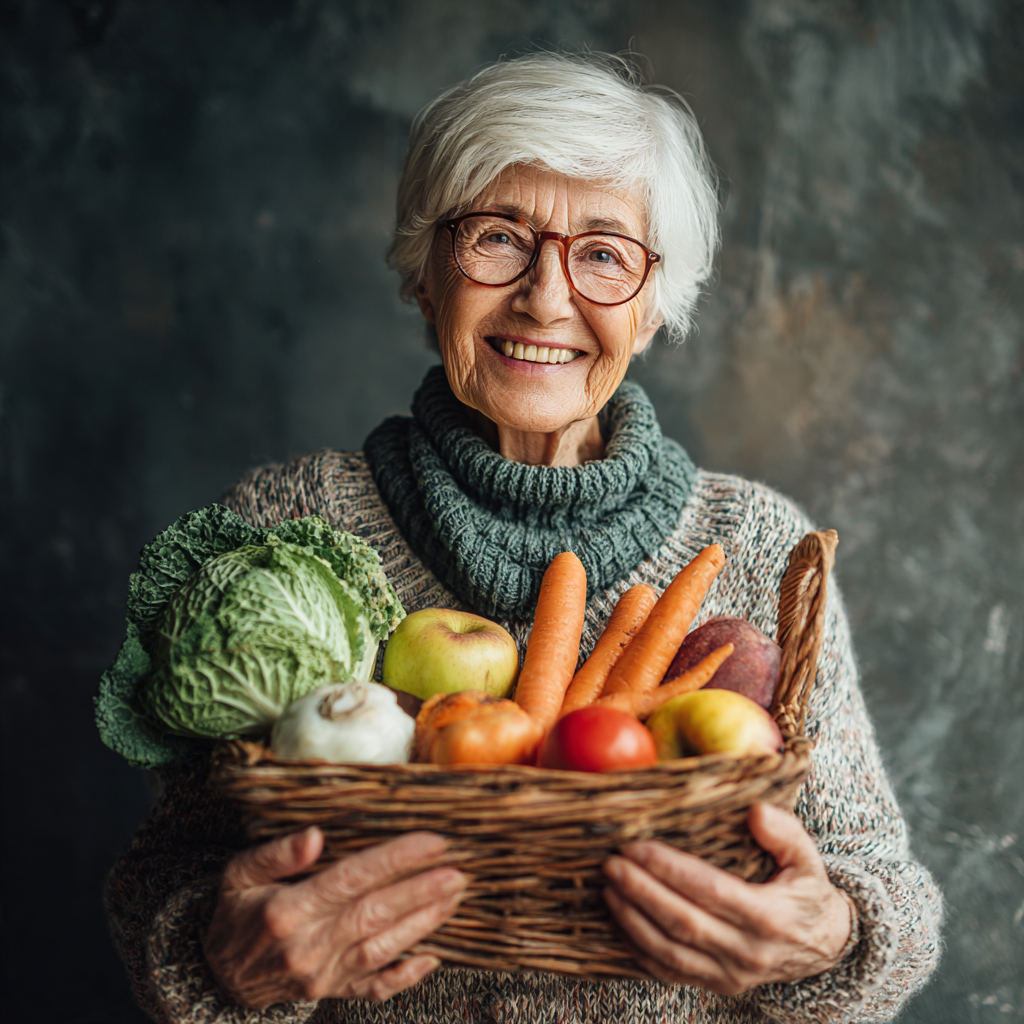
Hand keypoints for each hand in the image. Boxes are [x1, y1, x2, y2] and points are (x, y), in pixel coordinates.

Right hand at [204, 828, 465, 1007]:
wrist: (215, 977)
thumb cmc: (233, 913)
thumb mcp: (238, 875)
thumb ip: (276, 853)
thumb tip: (315, 835)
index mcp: (287, 911)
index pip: (352, 878)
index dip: (395, 858)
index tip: (433, 841)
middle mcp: (309, 946)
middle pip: (375, 914)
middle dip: (421, 892)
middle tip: (458, 872)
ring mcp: (322, 975)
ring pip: (381, 948)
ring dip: (422, 924)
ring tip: (454, 898)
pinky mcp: (329, 992)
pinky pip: (373, 989)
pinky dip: (404, 977)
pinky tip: (432, 958)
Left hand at [603, 803, 851, 994]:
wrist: (824, 946)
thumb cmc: (807, 893)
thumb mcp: (808, 859)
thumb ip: (785, 833)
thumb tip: (756, 812)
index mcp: (770, 917)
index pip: (712, 891)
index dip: (671, 870)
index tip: (637, 847)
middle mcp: (749, 952)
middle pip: (684, 923)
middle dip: (641, 892)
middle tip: (612, 864)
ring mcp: (732, 975)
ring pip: (672, 952)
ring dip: (633, 921)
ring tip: (608, 889)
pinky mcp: (718, 985)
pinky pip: (671, 972)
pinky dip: (639, 949)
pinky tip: (619, 922)